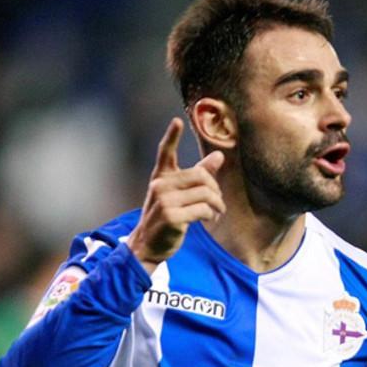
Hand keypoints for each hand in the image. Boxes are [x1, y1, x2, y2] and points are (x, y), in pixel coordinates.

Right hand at [126, 118, 225, 272]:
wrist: (147, 245)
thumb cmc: (166, 217)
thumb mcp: (179, 195)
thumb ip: (198, 174)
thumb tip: (219, 156)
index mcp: (161, 177)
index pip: (165, 152)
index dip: (171, 136)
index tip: (177, 121)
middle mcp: (160, 185)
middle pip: (201, 176)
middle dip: (215, 189)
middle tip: (218, 202)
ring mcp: (164, 200)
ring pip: (205, 193)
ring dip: (217, 205)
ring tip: (216, 212)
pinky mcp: (171, 216)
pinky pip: (203, 209)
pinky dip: (211, 215)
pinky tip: (209, 219)